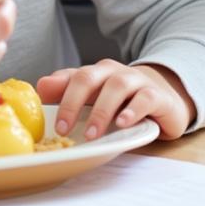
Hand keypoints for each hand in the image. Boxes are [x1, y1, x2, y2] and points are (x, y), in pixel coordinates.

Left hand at [37, 59, 193, 140]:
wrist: (164, 97)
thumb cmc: (122, 100)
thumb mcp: (94, 96)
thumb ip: (67, 90)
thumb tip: (40, 86)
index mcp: (96, 72)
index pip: (73, 77)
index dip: (59, 96)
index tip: (52, 122)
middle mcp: (113, 72)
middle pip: (89, 77)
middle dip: (73, 102)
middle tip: (64, 129)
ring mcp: (136, 81)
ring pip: (116, 86)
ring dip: (101, 110)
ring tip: (92, 133)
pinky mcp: (157, 96)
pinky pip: (144, 99)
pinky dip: (133, 110)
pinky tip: (123, 123)